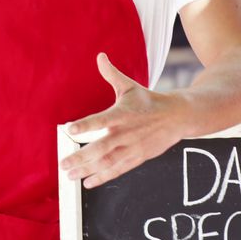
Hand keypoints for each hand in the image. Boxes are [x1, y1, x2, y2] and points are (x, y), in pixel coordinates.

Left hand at [60, 53, 188, 187]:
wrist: (177, 116)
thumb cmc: (149, 101)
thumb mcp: (130, 86)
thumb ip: (111, 74)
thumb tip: (100, 56)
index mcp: (122, 113)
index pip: (101, 120)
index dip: (86, 125)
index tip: (69, 129)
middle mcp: (126, 132)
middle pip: (101, 147)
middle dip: (81, 157)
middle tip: (63, 163)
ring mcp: (132, 147)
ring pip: (108, 162)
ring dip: (88, 170)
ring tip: (71, 175)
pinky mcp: (138, 158)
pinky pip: (118, 170)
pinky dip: (103, 177)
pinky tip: (88, 182)